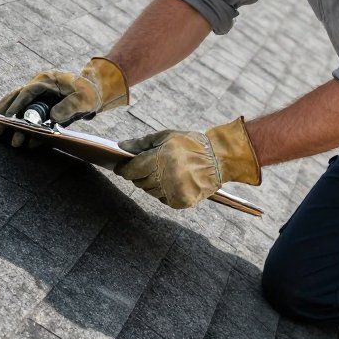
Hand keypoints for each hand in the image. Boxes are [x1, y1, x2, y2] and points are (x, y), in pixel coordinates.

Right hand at [0, 56, 129, 147]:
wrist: (94, 93)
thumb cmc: (89, 93)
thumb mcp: (83, 99)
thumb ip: (69, 106)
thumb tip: (52, 117)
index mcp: (47, 80)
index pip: (28, 92)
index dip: (17, 105)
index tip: (8, 117)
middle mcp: (38, 87)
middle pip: (16, 97)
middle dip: (3, 113)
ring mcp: (38, 97)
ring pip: (17, 106)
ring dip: (7, 120)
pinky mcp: (40, 107)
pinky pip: (27, 117)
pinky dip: (22, 127)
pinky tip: (21, 139)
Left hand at [113, 116, 260, 208]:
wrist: (218, 159)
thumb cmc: (190, 144)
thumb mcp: (166, 136)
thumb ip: (142, 143)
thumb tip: (120, 146)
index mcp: (160, 158)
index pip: (131, 170)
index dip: (123, 169)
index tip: (120, 167)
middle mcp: (165, 177)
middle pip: (139, 182)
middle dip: (139, 174)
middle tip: (147, 166)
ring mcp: (173, 191)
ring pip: (150, 191)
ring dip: (151, 183)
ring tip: (164, 172)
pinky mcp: (181, 202)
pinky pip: (163, 199)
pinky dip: (164, 192)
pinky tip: (173, 181)